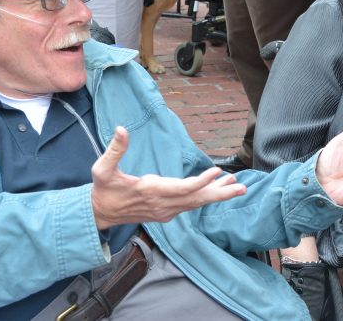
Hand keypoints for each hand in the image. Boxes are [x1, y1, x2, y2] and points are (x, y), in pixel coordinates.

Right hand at [91, 126, 246, 229]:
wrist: (99, 214)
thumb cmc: (102, 190)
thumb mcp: (102, 169)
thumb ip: (114, 149)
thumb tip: (122, 129)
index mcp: (150, 191)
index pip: (182, 189)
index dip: (201, 181)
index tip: (217, 172)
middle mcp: (162, 204)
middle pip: (197, 200)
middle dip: (220, 194)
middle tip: (242, 188)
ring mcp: (165, 211)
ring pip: (196, 203)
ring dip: (217, 194)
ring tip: (237, 185)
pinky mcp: (166, 212)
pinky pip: (191, 204)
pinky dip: (205, 196)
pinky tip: (218, 188)